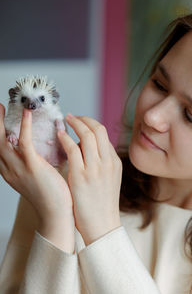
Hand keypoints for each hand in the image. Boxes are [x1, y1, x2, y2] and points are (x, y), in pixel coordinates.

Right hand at [0, 104, 72, 222]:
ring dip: (0, 123)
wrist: (56, 214)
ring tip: (1, 107)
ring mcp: (20, 169)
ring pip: (3, 141)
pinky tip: (26, 114)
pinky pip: (24, 143)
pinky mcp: (33, 167)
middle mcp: (10, 171)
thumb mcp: (35, 179)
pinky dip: (24, 127)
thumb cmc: (50, 197)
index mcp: (11, 174)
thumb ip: (33, 165)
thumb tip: (39, 151)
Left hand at [57, 114, 121, 244]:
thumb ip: (101, 161)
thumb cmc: (102, 204)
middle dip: (83, 119)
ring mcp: (96, 169)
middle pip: (98, 129)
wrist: (103, 226)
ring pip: (87, 135)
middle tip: (72, 116)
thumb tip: (85, 145)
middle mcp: (108, 162)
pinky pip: (73, 150)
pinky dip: (66, 139)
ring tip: (65, 120)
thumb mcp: (109, 179)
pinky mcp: (81, 177)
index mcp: (114, 162)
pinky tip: (60, 135)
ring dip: (74, 124)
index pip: (104, 134)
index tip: (80, 121)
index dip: (90, 123)